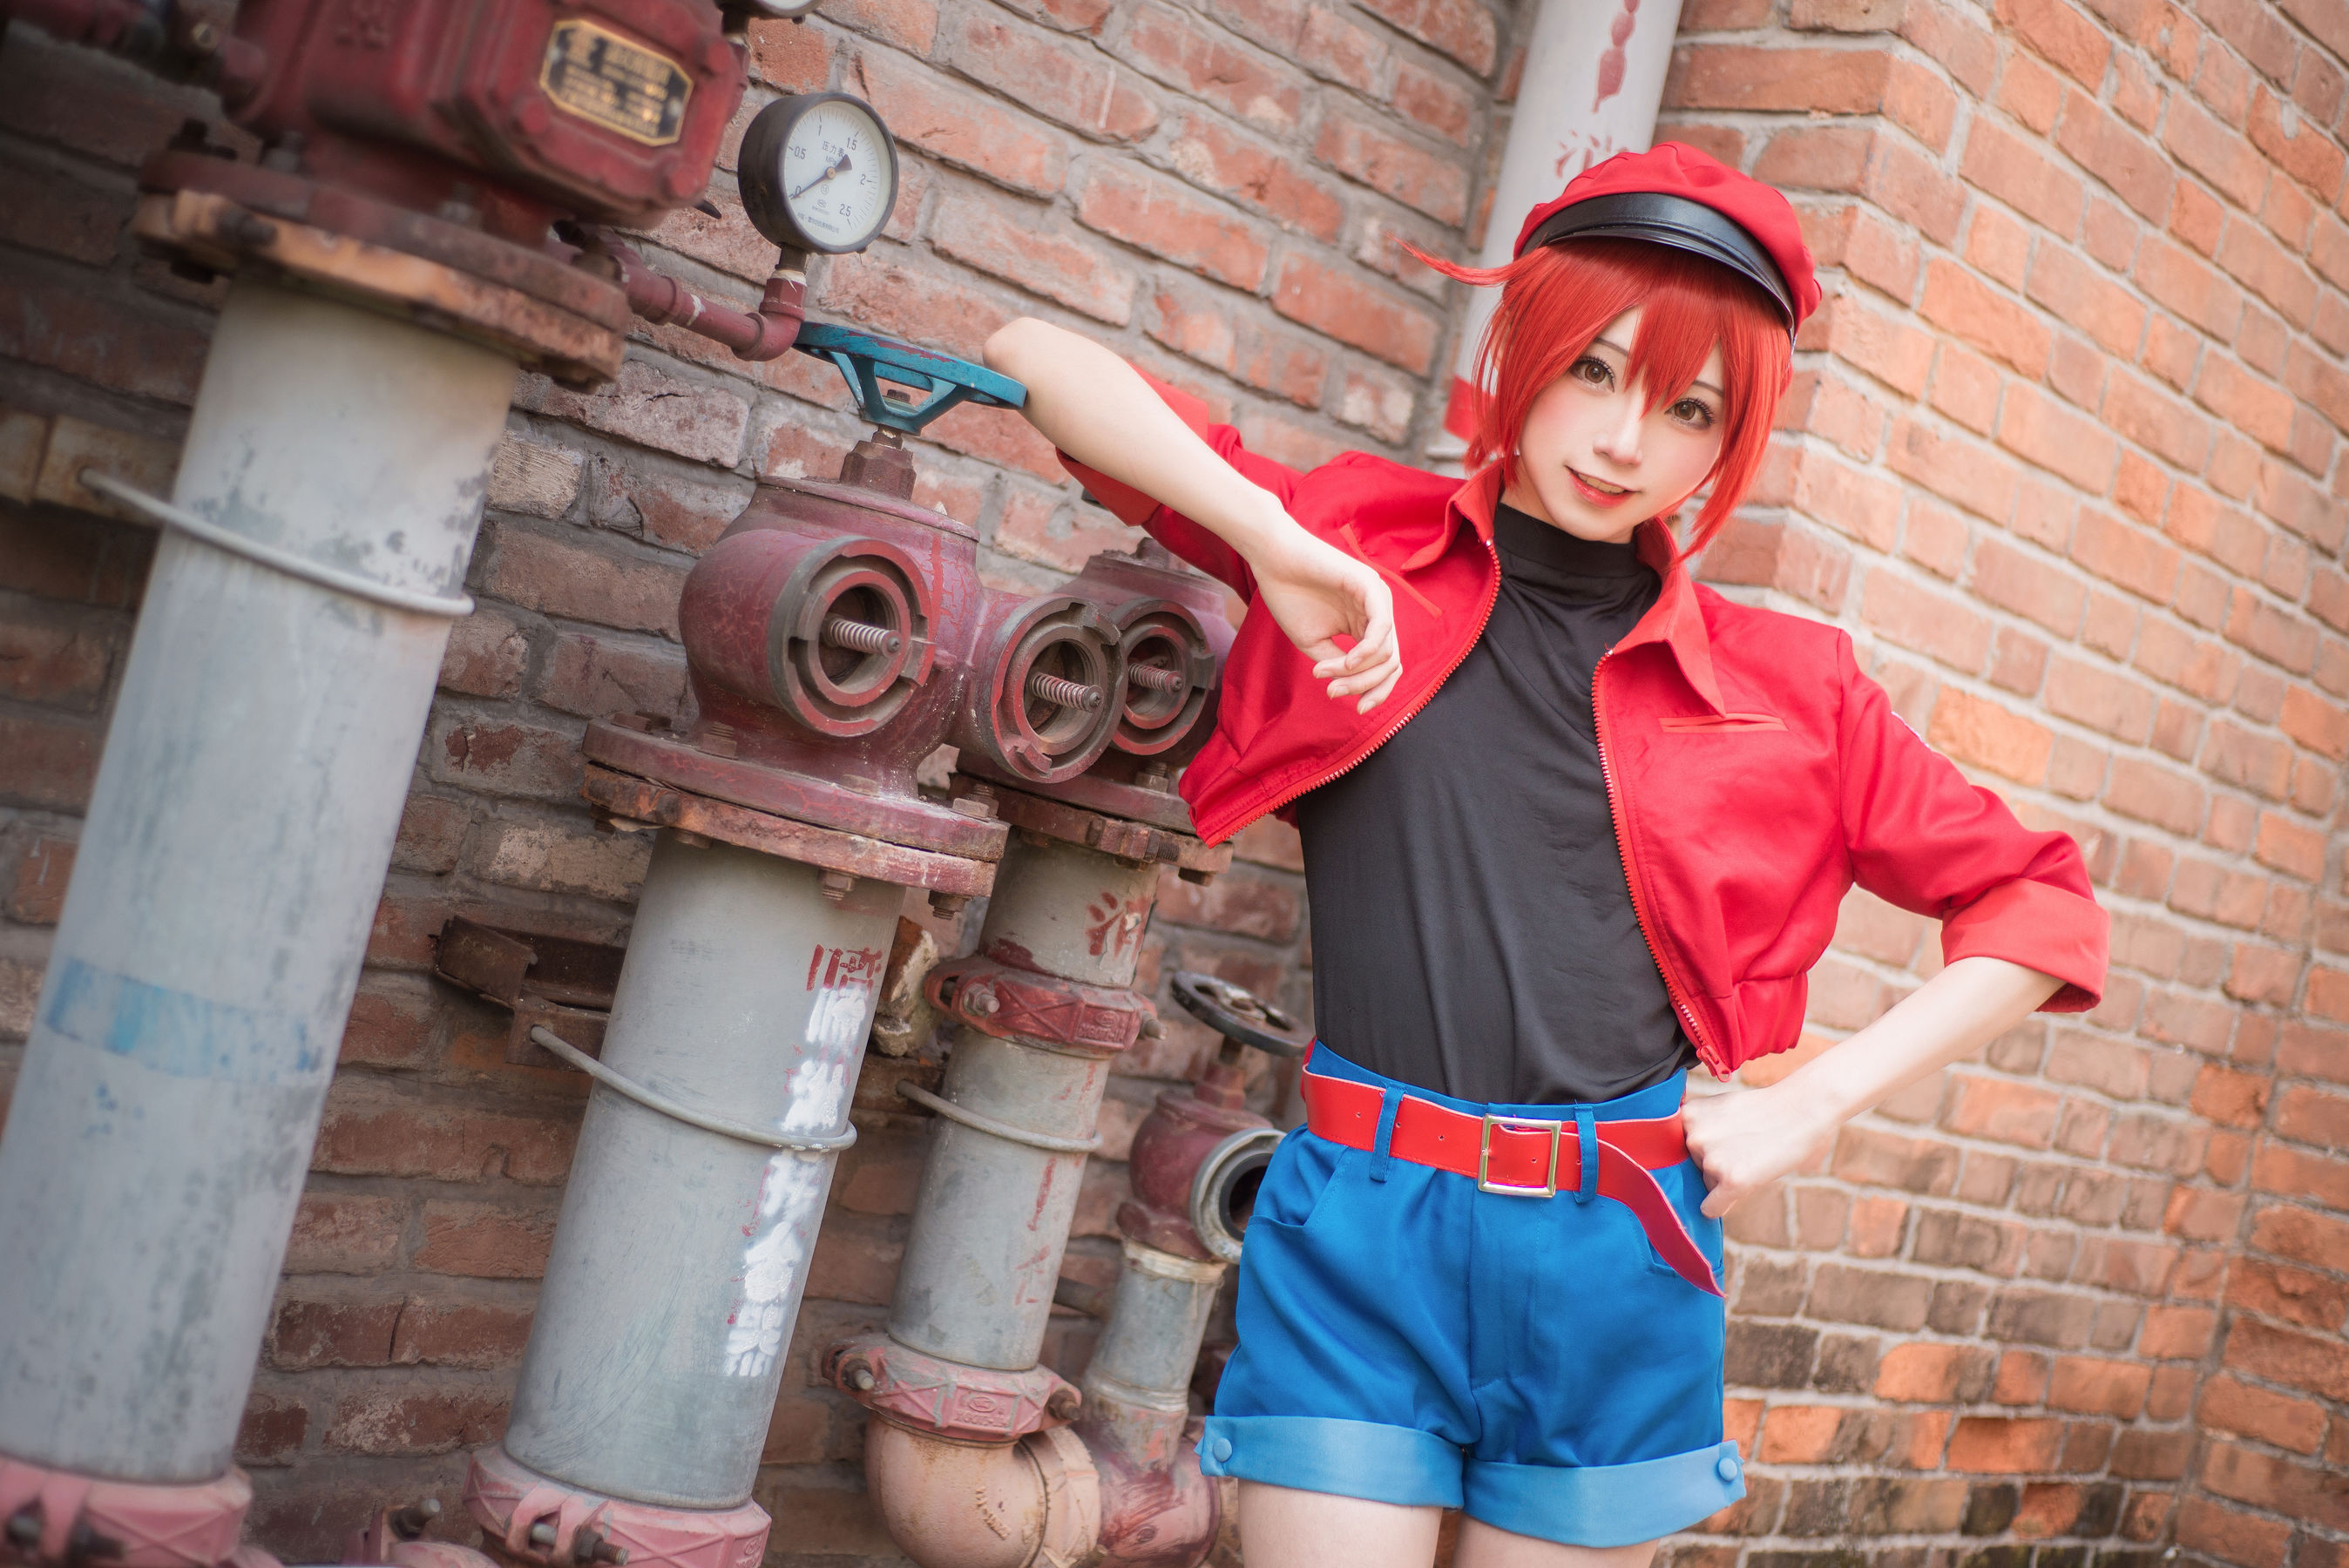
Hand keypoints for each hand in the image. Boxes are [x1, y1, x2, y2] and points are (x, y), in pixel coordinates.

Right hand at [1242, 513, 1402, 711]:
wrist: (1273, 560)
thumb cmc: (1290, 597)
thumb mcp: (1315, 644)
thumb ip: (1339, 666)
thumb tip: (1353, 687)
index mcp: (1367, 626)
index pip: (1386, 667)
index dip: (1376, 692)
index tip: (1355, 709)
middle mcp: (1378, 613)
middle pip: (1391, 664)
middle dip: (1366, 687)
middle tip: (1334, 694)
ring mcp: (1378, 598)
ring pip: (1387, 653)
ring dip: (1358, 673)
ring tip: (1326, 673)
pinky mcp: (1371, 586)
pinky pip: (1381, 629)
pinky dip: (1365, 652)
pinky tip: (1345, 662)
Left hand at [1680, 1082, 1836, 1218]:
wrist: (1802, 1108)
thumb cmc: (1762, 1110)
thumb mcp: (1719, 1108)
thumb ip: (1697, 1131)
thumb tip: (1678, 1166)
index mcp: (1686, 1117)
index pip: (1678, 1150)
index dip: (1699, 1151)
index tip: (1717, 1146)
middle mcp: (1692, 1137)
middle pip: (1693, 1169)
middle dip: (1714, 1165)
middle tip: (1742, 1149)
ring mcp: (1711, 1159)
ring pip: (1706, 1186)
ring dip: (1725, 1179)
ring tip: (1751, 1157)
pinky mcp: (1732, 1180)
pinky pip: (1711, 1208)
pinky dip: (1720, 1207)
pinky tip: (1738, 1189)